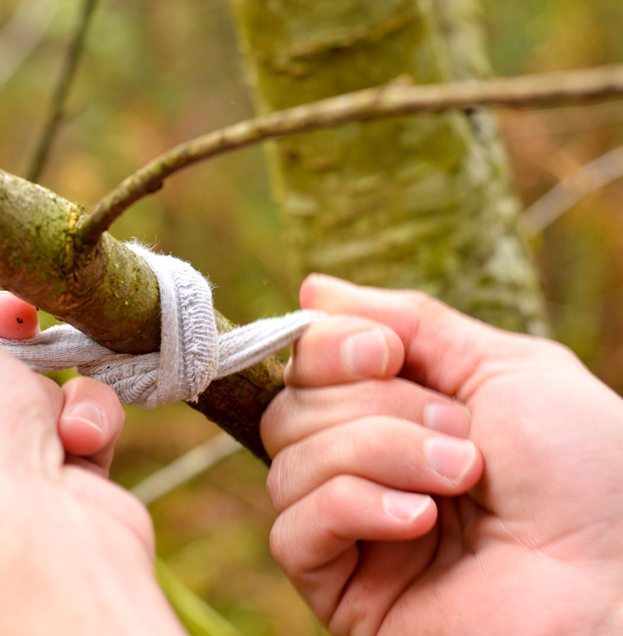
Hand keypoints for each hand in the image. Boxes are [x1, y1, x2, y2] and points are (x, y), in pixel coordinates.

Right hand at [262, 274, 622, 634]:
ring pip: (288, 463)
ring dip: (377, 454)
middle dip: (374, 407)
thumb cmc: (587, 474)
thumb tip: (315, 288)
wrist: (617, 582)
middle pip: (291, 408)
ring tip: (458, 480)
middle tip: (457, 431)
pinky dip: (352, 509)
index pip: (306, 367)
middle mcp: (365, 469)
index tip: (385, 352)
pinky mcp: (340, 590)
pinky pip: (292, 531)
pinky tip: (421, 524)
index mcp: (396, 415)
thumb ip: (410, 322)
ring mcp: (351, 532)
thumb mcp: (502, 367)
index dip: (327, 347)